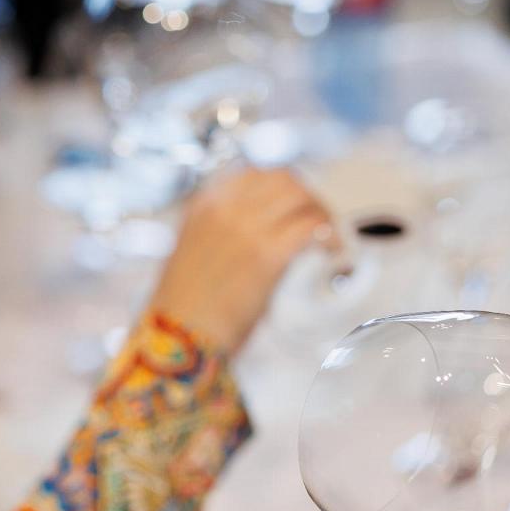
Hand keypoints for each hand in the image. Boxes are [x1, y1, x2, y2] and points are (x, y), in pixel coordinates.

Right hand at [148, 167, 335, 353]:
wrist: (177, 337)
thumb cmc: (184, 308)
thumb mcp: (194, 253)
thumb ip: (223, 233)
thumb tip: (262, 233)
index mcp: (204, 205)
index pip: (254, 173)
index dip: (284, 186)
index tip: (297, 204)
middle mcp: (225, 208)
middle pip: (283, 179)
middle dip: (308, 196)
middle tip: (320, 219)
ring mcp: (247, 228)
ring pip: (301, 196)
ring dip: (322, 213)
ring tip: (328, 236)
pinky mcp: (268, 254)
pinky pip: (311, 226)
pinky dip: (329, 236)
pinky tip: (332, 252)